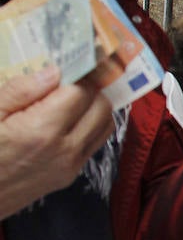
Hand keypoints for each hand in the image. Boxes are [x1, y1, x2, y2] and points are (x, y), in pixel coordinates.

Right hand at [0, 66, 114, 220]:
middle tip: (71, 78)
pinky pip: (94, 143)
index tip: (68, 63)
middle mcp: (65, 150)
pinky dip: (91, 125)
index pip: (80, 91)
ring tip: (72, 96)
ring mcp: (71, 166)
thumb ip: (21, 91)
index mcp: (42, 130)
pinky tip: (69, 118)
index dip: (77, 73)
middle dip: (91, 88)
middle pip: (101, 107)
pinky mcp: (69, 176)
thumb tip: (53, 72)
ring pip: (105, 126)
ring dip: (95, 106)